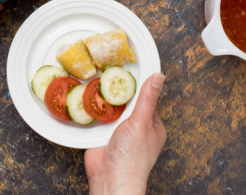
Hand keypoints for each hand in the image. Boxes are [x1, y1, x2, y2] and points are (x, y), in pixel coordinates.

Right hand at [84, 73, 166, 194]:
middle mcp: (136, 127)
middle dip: (117, 90)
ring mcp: (119, 131)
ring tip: (95, 79)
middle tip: (108, 69)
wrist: (110, 179)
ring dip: (103, 99)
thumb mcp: (141, 122)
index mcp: (152, 125)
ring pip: (111, 108)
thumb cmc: (132, 157)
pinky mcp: (102, 135)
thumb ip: (147, 99)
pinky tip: (86, 98)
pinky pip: (98, 117)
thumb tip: (158, 76)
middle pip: (127, 101)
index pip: (147, 97)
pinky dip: (93, 109)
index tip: (129, 66)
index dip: (138, 83)